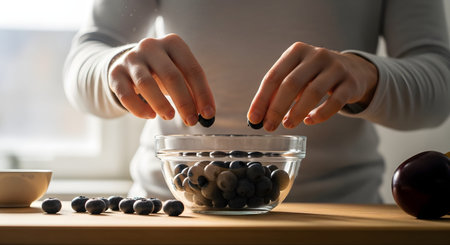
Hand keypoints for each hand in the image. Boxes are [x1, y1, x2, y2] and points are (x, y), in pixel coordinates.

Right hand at [108, 34, 214, 125]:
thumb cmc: (161, 71)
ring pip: (146, 83)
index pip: (192, 69)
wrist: (128, 64)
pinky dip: (139, 108)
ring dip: (161, 104)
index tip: (208, 114)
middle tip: (191, 120)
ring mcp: (131, 58)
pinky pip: (126, 94)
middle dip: (184, 102)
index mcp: (173, 43)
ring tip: (169, 117)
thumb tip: (207, 114)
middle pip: (171, 76)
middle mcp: (151, 46)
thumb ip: (193, 91)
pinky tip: (150, 116)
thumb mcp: (179, 73)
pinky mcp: (115, 73)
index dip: (202, 93)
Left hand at [247, 42, 377, 130]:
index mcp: (297, 51)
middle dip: (277, 108)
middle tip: (269, 126)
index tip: (254, 118)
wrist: (353, 70)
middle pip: (291, 83)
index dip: (262, 99)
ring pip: (313, 92)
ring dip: (296, 112)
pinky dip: (320, 115)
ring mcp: (336, 67)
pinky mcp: (351, 83)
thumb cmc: (315, 76)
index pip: (274, 76)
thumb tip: (259, 115)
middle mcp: (316, 55)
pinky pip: (335, 102)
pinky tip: (309, 121)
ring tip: (288, 125)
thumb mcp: (296, 76)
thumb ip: (278, 92)